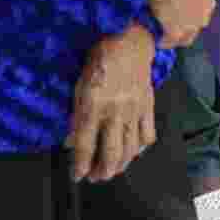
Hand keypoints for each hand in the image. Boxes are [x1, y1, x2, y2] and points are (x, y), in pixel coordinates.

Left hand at [69, 26, 156, 182]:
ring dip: (121, 165)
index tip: (78, 176)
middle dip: (103, 172)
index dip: (81, 166)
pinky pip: (147, 134)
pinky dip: (140, 148)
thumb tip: (71, 143)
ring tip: (113, 170)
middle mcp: (115, 111)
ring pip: (130, 148)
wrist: (128, 42)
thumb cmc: (99, 62)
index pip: (85, 146)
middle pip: (111, 153)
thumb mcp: (79, 88)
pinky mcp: (148, 105)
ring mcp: (134, 109)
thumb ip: (76, 118)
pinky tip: (133, 150)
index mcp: (93, 106)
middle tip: (96, 178)